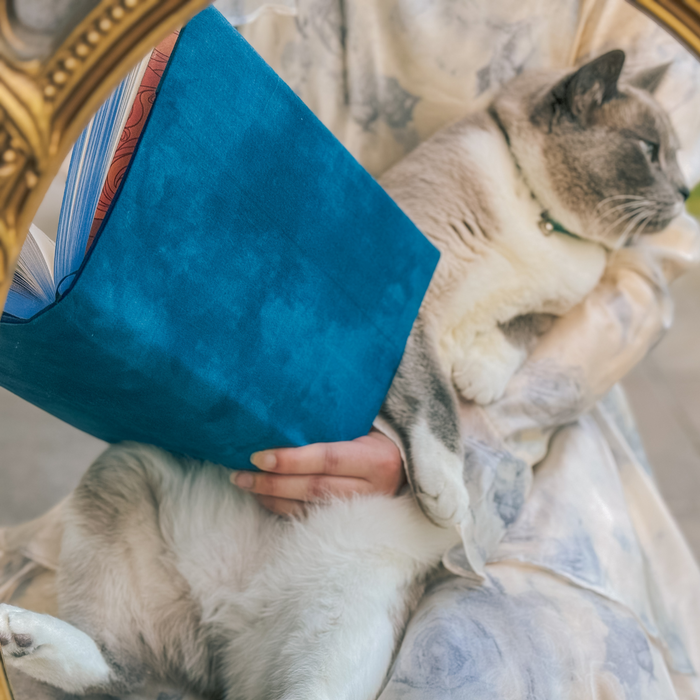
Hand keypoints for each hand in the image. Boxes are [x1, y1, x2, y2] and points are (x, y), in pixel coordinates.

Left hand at [230, 429, 404, 515]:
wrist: (411, 465)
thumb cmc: (381, 435)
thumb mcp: (368, 423)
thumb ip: (336, 421)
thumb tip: (284, 407)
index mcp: (378, 458)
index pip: (328, 460)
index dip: (291, 460)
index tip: (258, 456)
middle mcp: (376, 489)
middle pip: (314, 488)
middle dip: (272, 483)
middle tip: (239, 474)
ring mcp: (366, 510)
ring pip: (310, 508)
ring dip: (272, 498)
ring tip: (244, 484)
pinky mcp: (355, 523)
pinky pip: (312, 518)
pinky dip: (283, 508)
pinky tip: (263, 497)